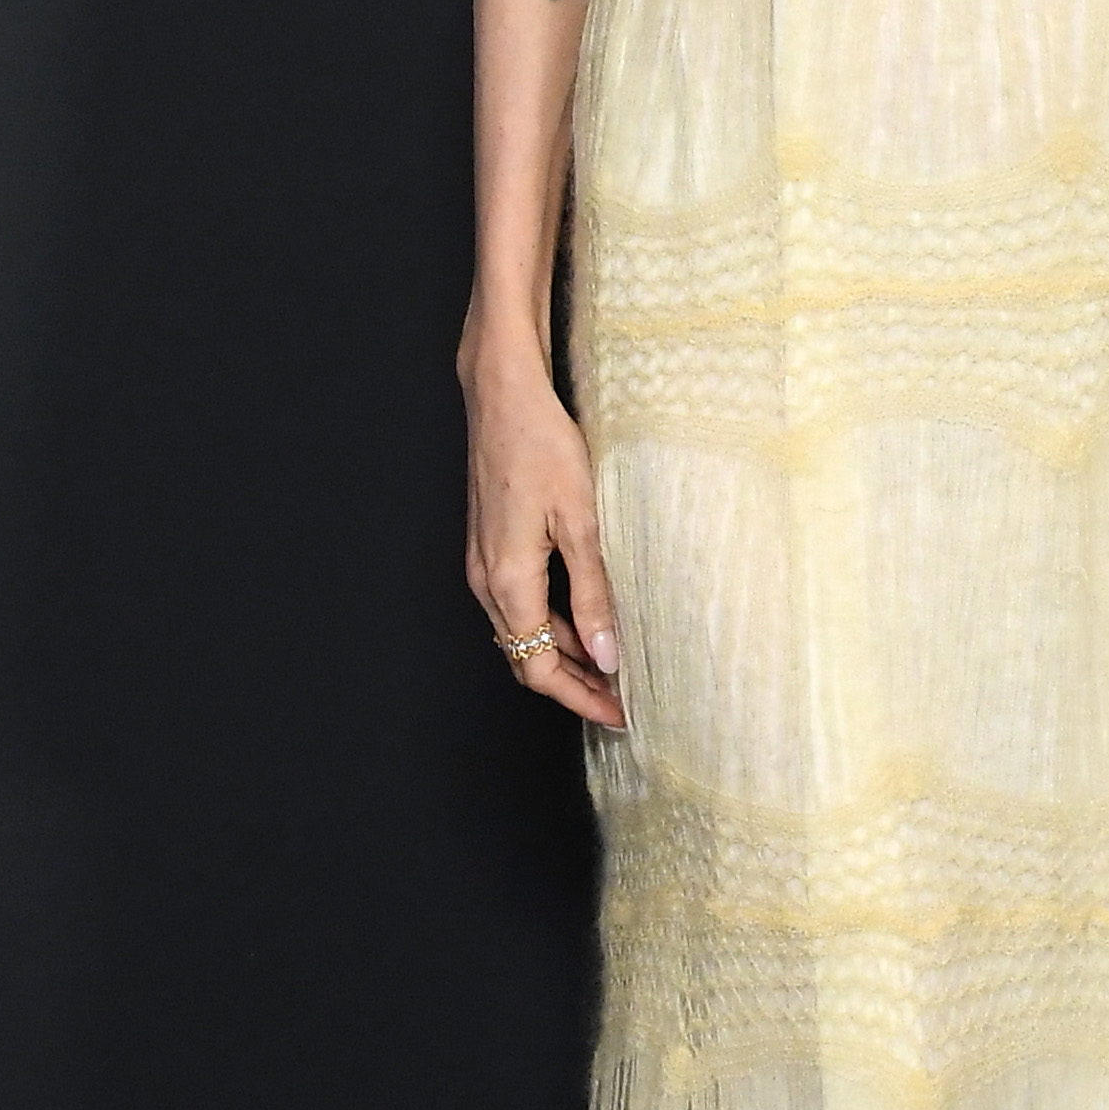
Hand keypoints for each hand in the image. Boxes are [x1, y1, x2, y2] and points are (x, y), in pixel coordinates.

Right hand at [461, 333, 626, 729]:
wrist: (503, 395)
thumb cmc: (541, 446)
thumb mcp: (582, 522)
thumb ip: (594, 592)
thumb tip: (608, 654)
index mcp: (507, 581)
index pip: (538, 667)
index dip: (579, 697)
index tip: (619, 713)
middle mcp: (487, 580)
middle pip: (527, 656)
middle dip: (575, 683)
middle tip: (624, 698)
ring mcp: (484, 562)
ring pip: (523, 631)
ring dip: (566, 652)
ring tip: (614, 662)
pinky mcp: (491, 545)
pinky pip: (520, 602)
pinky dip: (554, 621)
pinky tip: (589, 615)